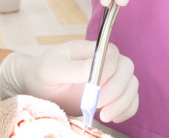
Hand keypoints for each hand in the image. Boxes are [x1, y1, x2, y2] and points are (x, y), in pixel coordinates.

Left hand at [0, 40, 138, 123]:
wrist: (37, 88)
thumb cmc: (42, 73)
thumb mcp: (52, 69)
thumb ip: (74, 68)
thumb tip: (96, 67)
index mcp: (89, 50)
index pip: (112, 53)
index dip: (108, 70)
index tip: (94, 87)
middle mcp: (103, 62)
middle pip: (126, 68)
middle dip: (117, 89)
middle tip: (99, 105)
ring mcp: (109, 79)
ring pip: (131, 85)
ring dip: (123, 102)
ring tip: (105, 116)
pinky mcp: (111, 96)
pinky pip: (130, 100)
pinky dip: (127, 110)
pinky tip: (113, 117)